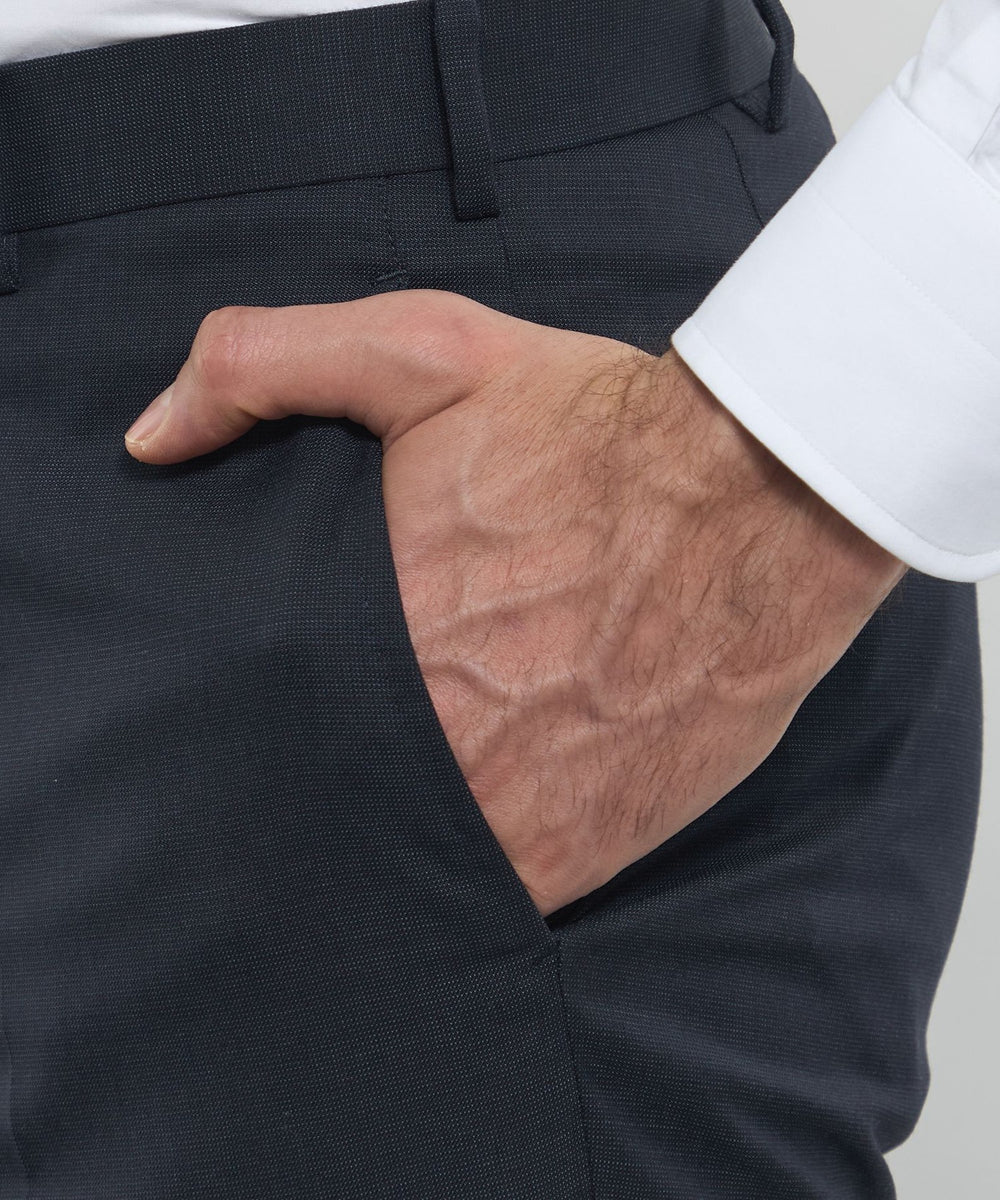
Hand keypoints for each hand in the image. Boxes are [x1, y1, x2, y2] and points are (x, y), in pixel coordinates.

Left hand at [124, 291, 904, 915]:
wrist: (763, 497)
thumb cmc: (597, 430)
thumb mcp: (424, 351)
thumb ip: (266, 367)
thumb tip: (152, 439)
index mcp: (369, 629)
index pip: (262, 706)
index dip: (264, 707)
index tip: (286, 694)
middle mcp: (426, 732)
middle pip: (329, 782)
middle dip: (332, 762)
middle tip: (367, 729)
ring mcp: (504, 806)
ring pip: (403, 849)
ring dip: (402, 823)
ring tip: (426, 779)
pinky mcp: (578, 852)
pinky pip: (490, 891)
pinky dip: (477, 864)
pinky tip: (491, 812)